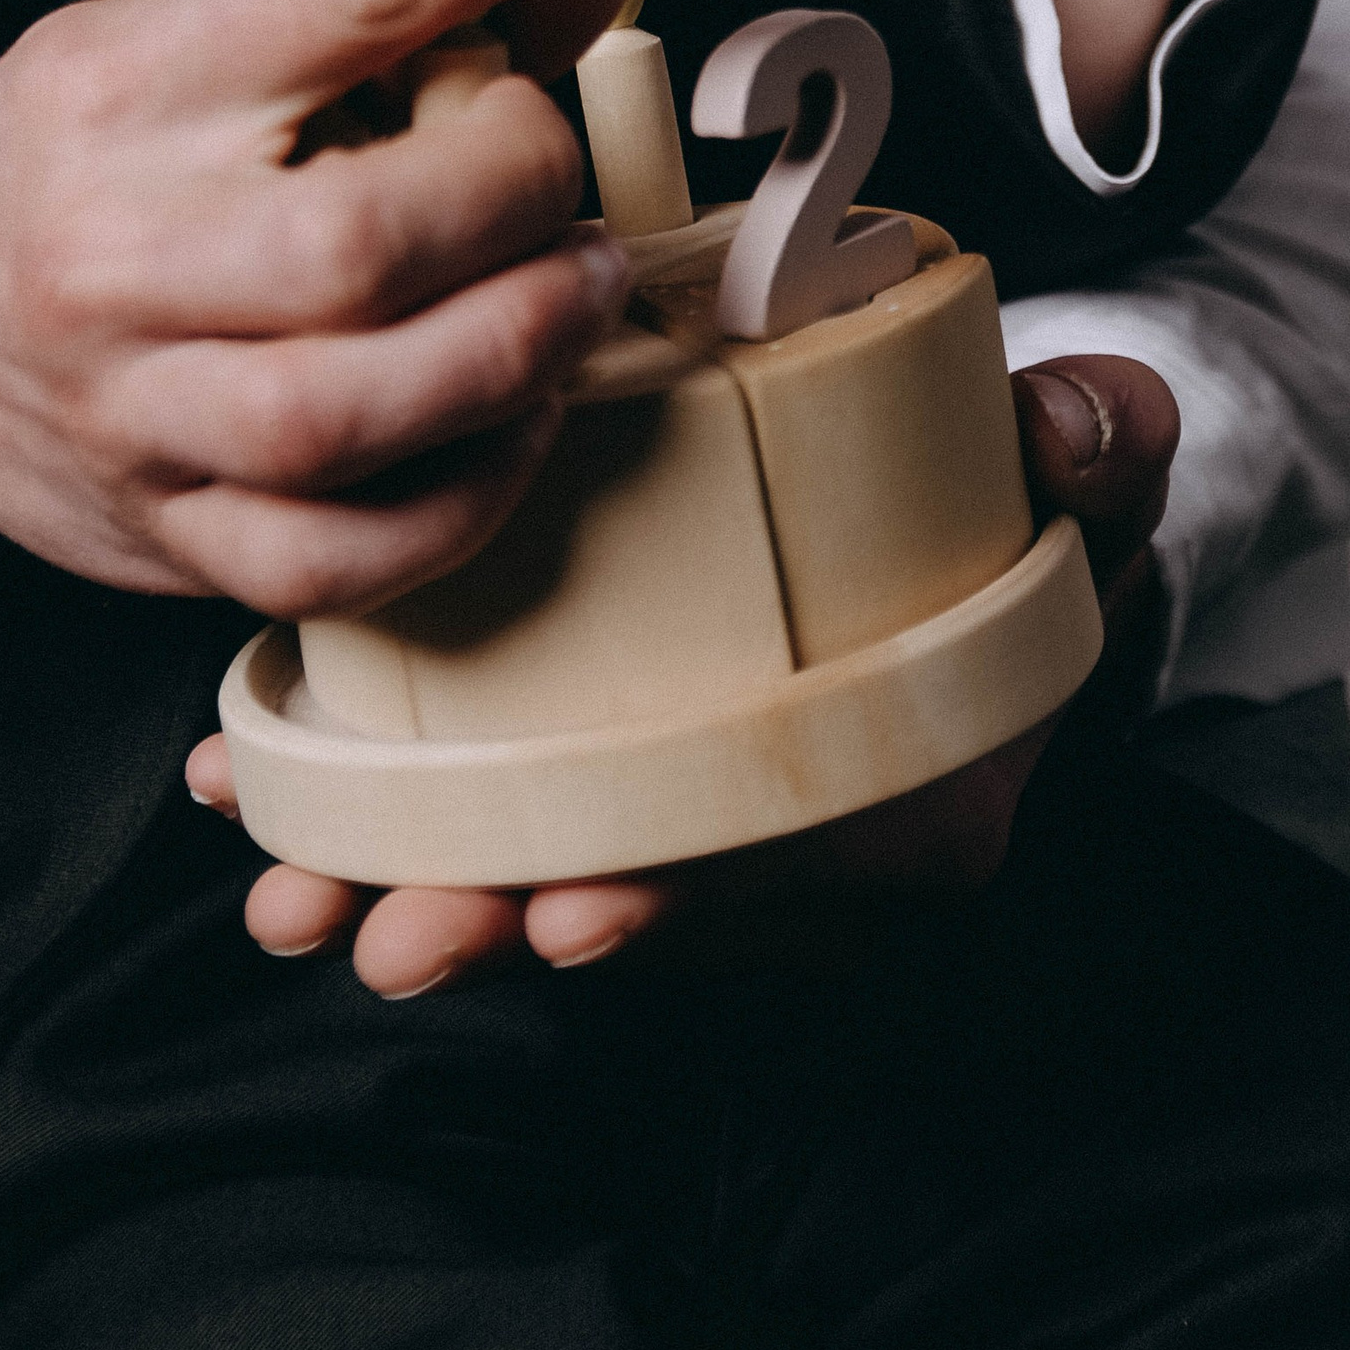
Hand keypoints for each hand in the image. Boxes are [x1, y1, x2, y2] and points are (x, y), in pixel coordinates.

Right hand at [0, 0, 713, 611]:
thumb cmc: (84, 159)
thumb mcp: (200, 32)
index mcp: (129, 80)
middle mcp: (113, 246)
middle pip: (365, 237)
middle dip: (519, 190)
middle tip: (547, 171)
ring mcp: (129, 408)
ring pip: (356, 410)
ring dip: (520, 344)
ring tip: (568, 288)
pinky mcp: (165, 537)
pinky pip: (344, 553)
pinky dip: (472, 491)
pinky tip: (510, 415)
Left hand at [186, 350, 1177, 995]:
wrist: (987, 499)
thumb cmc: (1028, 500)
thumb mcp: (1083, 463)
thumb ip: (1096, 441)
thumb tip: (1079, 416)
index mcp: (909, 791)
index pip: (777, 869)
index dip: (674, 896)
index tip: (570, 908)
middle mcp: (786, 825)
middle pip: (629, 886)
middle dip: (497, 914)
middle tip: (387, 933)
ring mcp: (684, 790)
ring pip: (536, 854)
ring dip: (408, 876)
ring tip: (293, 893)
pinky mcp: (598, 735)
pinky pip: (479, 782)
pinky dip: (370, 786)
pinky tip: (253, 767)